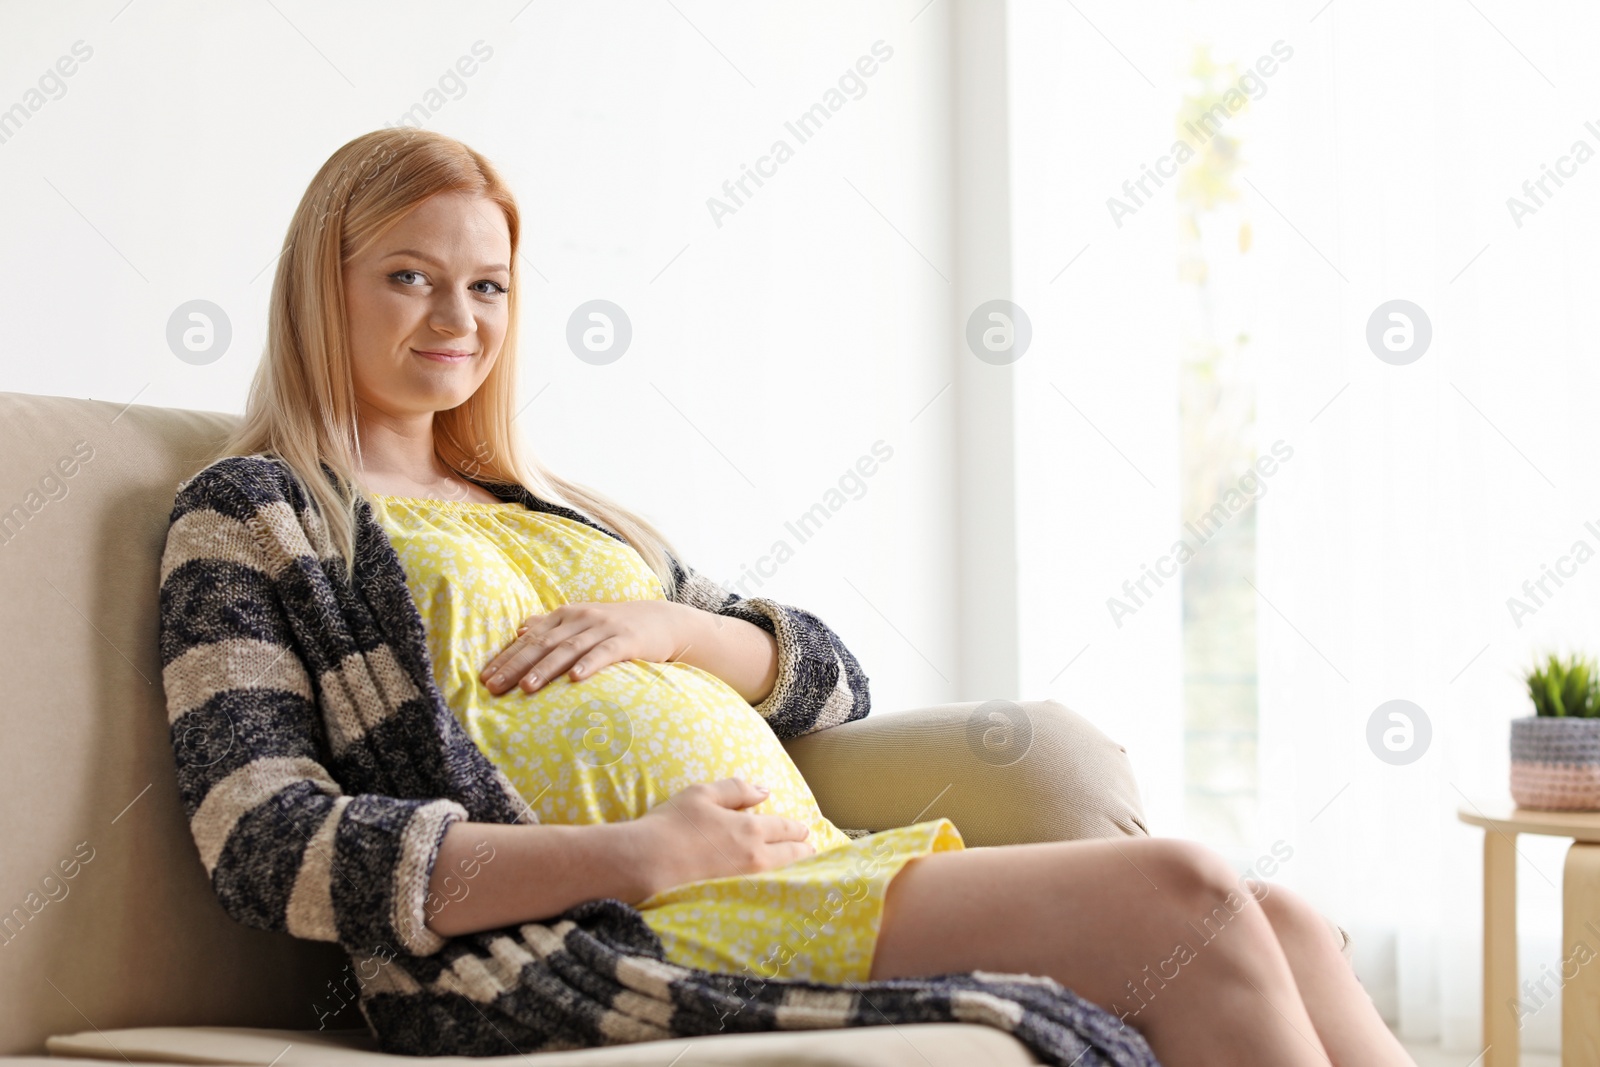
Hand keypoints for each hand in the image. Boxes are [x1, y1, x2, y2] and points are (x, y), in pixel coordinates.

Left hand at [479, 600, 691, 695]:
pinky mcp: (626, 640)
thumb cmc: (615, 626)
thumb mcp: (581, 621)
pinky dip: (589, 664)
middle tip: (494, 687)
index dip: (506, 657)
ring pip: (568, 649)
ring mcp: (604, 628)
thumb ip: (551, 625)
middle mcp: (580, 618)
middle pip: (542, 644)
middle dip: (515, 666)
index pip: (529, 638)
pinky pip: (605, 653)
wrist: (661, 620)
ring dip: (545, 668)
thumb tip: (521, 628)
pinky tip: (575, 678)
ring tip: (526, 688)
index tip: (484, 678)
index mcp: (565, 615)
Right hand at [626, 777, 815, 899]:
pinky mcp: (731, 900)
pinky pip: (764, 891)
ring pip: (781, 875)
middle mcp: (754, 858)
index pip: (785, 828)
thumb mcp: (702, 794)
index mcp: (751, 829)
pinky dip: (776, 886)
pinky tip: (775, 887)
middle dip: (804, 850)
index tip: (805, 830)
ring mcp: (744, 882)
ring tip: (800, 867)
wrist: (646, 864)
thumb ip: (736, 790)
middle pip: (790, 855)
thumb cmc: (672, 824)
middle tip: (812, 849)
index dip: (797, 829)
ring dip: (794, 869)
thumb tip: (764, 791)